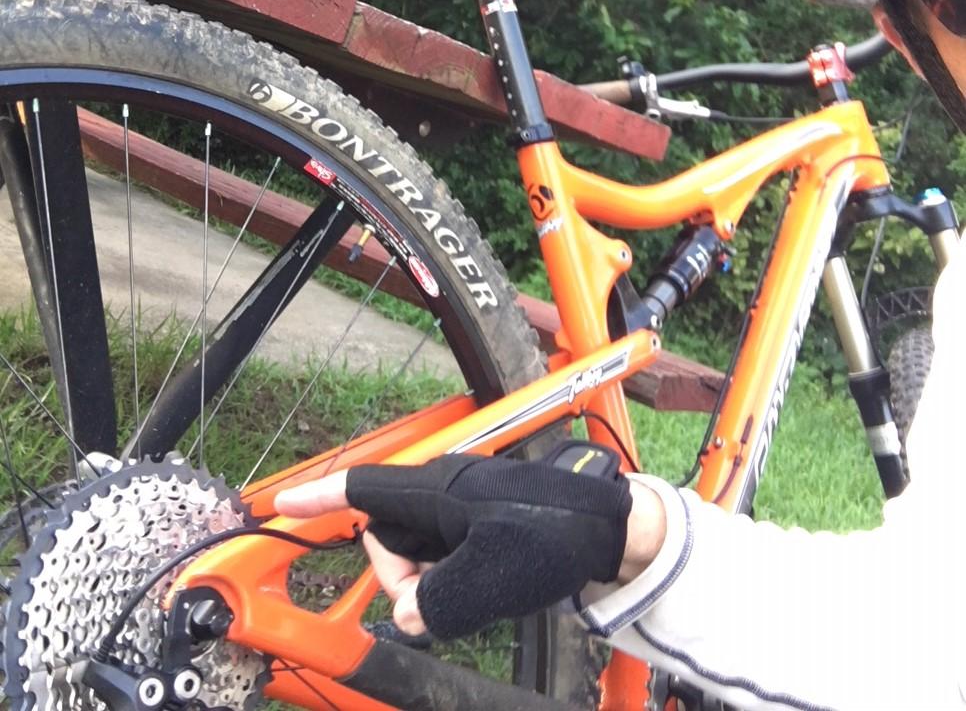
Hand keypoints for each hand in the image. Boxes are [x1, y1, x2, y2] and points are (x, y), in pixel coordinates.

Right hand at [275, 455, 666, 639]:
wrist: (608, 529)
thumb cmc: (549, 539)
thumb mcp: (484, 578)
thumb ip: (431, 601)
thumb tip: (407, 613)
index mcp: (435, 491)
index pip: (363, 490)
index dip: (319, 497)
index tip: (280, 503)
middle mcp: (443, 492)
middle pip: (387, 537)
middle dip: (400, 577)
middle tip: (436, 601)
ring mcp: (463, 508)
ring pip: (416, 553)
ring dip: (429, 583)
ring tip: (472, 591)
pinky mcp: (481, 526)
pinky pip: (443, 557)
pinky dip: (450, 580)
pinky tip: (483, 587)